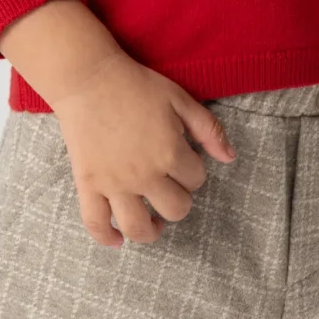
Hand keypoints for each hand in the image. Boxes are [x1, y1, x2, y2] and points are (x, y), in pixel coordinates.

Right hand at [52, 52, 236, 246]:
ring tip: (153, 224)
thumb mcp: (180, 99)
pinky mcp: (88, 184)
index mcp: (170, 152)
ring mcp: (114, 183)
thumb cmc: (136, 86)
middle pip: (175, 209)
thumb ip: (208, 129)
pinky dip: (107, 238)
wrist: (88, 79)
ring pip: (138, 227)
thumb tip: (230, 158)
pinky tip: (118, 240)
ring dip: (150, 231)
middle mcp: (144, 174)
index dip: (193, 172)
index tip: (182, 161)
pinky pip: (95, 223)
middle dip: (179, 201)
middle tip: (169, 188)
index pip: (196, 180)